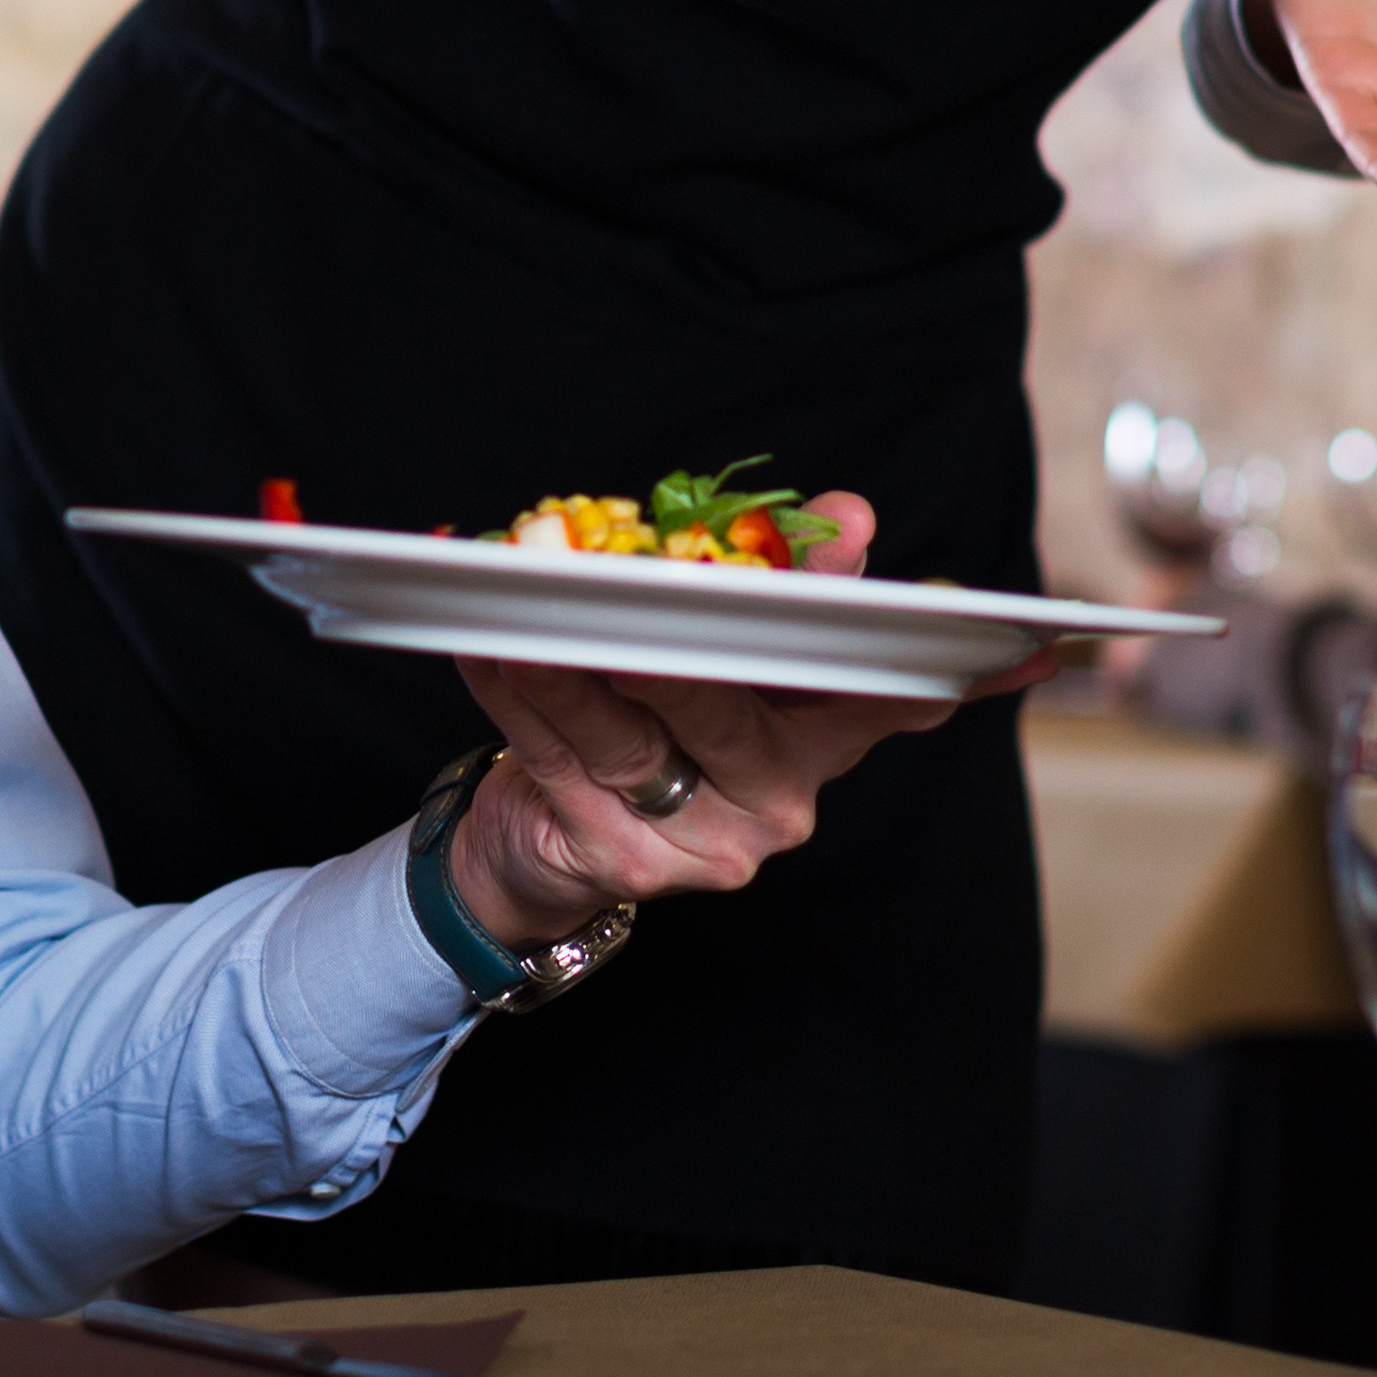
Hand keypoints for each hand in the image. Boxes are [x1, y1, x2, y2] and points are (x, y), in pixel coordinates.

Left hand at [440, 495, 1053, 940]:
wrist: (561, 842)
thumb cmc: (656, 726)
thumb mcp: (720, 656)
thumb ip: (773, 582)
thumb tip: (845, 514)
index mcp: (820, 738)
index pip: (880, 698)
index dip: (890, 657)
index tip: (875, 605)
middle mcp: (778, 800)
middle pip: (728, 716)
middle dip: (674, 655)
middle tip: (641, 603)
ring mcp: (702, 843)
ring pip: (627, 741)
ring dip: (568, 670)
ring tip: (530, 614)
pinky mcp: (622, 862)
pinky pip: (558, 764)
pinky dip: (515, 701)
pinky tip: (486, 652)